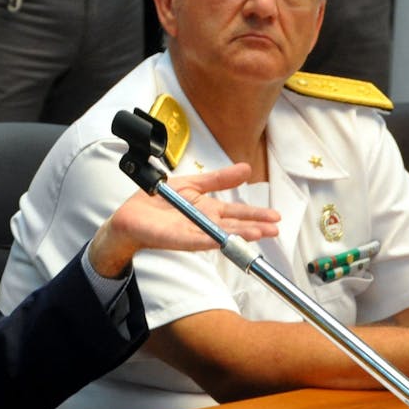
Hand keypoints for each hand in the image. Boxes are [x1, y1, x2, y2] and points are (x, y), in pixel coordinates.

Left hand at [88, 163, 279, 278]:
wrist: (133, 213)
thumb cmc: (161, 200)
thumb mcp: (193, 183)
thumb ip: (219, 179)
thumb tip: (246, 168)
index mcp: (210, 210)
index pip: (238, 213)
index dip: (256, 215)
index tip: (275, 216)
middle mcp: (205, 224)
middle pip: (235, 226)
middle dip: (255, 227)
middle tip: (274, 229)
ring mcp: (194, 233)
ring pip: (221, 235)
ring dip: (239, 235)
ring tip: (258, 234)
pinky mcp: (178, 239)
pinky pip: (196, 239)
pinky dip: (210, 239)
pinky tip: (223, 239)